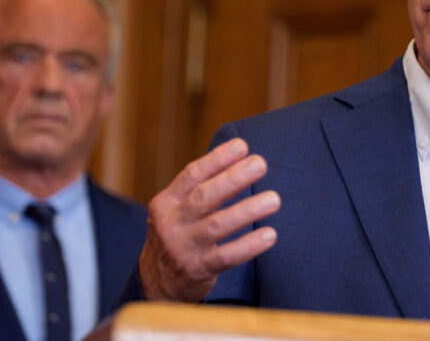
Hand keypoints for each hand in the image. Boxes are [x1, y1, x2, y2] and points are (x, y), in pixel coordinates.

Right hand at [138, 138, 279, 301]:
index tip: (242, 146)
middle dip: (233, 178)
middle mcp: (171, 223)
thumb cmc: (178, 235)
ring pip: (216, 225)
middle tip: (260, 164)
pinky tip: (270, 235)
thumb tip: (240, 159)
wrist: (156, 283)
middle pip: (204, 196)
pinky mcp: (197, 270)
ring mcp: (182, 248)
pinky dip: (248, 245)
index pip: (191, 174)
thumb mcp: (176, 210)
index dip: (217, 159)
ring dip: (247, 210)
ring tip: (274, 199)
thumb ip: (199, 189)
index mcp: (166, 202)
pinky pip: (226, 257)